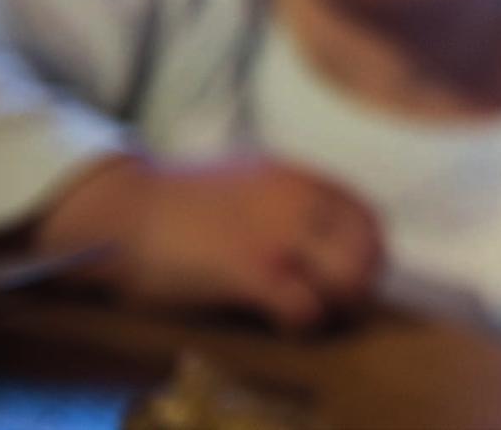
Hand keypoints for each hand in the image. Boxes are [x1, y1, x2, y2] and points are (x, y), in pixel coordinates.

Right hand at [33, 152, 383, 328]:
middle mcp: (297, 201)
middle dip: (360, 284)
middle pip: (366, 250)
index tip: (361, 275)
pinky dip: (304, 323)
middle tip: (339, 306)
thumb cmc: (183, 200)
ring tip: (313, 315)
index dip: (372, 252)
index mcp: (298, 177)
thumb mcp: (252, 176)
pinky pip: (304, 307)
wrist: (128, 210)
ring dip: (336, 306)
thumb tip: (322, 224)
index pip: (366, 216)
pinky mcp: (250, 271)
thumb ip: (290, 194)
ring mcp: (276, 235)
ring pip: (346, 279)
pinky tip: (285, 323)